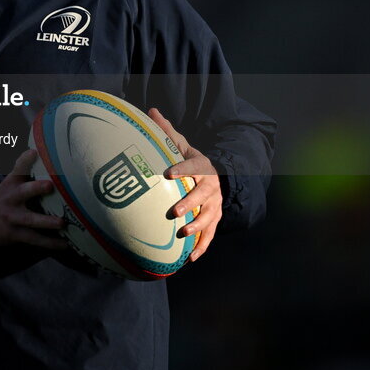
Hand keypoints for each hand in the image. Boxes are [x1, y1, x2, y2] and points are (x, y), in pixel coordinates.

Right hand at [0, 149, 66, 250]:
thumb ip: (24, 170)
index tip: (34, 152)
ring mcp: (12, 218)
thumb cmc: (7, 199)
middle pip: (23, 192)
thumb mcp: (11, 183)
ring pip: (29, 220)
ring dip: (46, 222)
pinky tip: (64, 244)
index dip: (25, 160)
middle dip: (36, 189)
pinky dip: (49, 242)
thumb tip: (39, 150)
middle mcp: (10, 199)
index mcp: (11, 184)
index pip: (17, 169)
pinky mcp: (15, 234)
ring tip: (62, 223)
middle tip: (50, 186)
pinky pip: (34, 239)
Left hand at [149, 108, 221, 262]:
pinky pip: (210, 235)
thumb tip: (151, 110)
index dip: (182, 169)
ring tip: (183, 234)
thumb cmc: (192, 161)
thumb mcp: (183, 145)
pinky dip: (202, 247)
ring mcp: (215, 205)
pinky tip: (190, 259)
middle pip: (202, 194)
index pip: (193, 166)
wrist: (218, 176)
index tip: (168, 173)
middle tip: (174, 212)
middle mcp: (211, 186)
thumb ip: (167, 132)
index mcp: (202, 166)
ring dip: (197, 227)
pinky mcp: (215, 220)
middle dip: (189, 203)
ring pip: (209, 217)